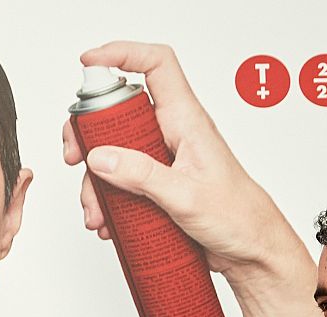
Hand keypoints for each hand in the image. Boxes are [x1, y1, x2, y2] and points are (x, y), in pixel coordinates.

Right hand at [63, 42, 326, 316]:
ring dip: (96, 181)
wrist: (252, 252)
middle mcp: (173, 133)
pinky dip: (108, 200)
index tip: (89, 63)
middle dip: (89, 134)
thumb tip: (100, 157)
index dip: (122, 54)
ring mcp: (164, 159)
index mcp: (187, 120)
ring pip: (115, 152)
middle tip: (75, 157)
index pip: (156, 66)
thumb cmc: (237, 217)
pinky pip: (123, 181)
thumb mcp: (184, 197)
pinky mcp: (159, 184)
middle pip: (119, 111)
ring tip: (97, 212)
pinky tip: (108, 222)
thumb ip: (141, 174)